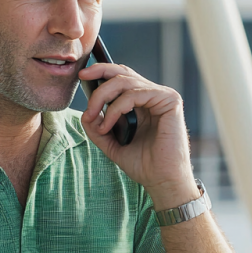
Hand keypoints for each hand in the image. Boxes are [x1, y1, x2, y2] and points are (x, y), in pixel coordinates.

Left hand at [78, 63, 197, 209]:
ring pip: (126, 81)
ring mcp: (162, 96)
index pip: (122, 77)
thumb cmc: (144, 164)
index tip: (82, 76)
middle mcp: (154, 95)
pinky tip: (108, 124)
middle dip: (99, 73)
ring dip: (103, 97)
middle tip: (83, 81)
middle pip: (123, 72)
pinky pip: (135, 94)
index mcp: (143, 102)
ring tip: (92, 117)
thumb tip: (86, 112)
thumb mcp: (112, 144)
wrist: (162, 181)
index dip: (102, 71)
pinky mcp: (170, 101)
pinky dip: (116, 108)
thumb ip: (98, 128)